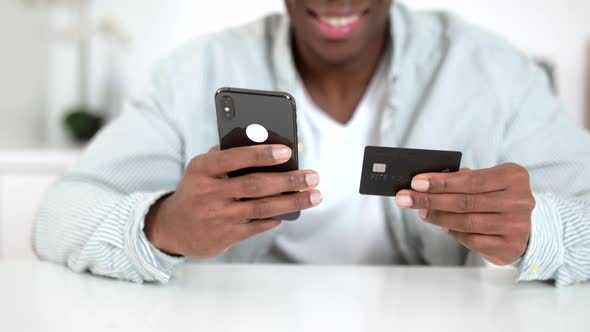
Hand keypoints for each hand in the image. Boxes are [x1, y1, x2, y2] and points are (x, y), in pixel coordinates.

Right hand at [144, 144, 321, 257]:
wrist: (174, 227)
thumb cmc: (199, 188)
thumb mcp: (204, 168)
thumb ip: (229, 156)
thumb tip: (267, 144)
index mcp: (202, 168)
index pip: (233, 158)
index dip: (261, 155)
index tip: (287, 152)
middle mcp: (208, 192)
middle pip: (255, 185)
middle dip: (288, 180)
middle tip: (313, 176)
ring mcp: (217, 216)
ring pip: (261, 207)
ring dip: (292, 202)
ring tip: (314, 196)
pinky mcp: (224, 235)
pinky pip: (257, 225)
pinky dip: (276, 217)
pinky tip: (290, 211)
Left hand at [395, 163, 534, 264]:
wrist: (527, 226)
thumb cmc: (498, 197)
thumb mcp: (488, 180)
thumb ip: (463, 178)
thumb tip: (424, 183)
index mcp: (514, 177)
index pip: (471, 180)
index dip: (440, 182)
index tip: (415, 183)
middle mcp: (519, 201)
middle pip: (465, 202)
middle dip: (430, 200)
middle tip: (406, 199)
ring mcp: (517, 226)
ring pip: (465, 222)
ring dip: (437, 217)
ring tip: (422, 212)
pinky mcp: (510, 247)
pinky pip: (471, 239)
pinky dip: (453, 232)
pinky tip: (444, 226)